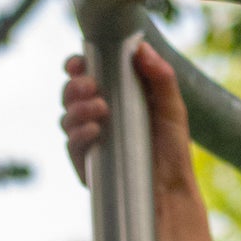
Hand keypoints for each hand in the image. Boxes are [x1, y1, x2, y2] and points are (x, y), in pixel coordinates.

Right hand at [60, 41, 199, 204]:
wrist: (171, 193)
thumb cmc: (173, 151)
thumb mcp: (173, 108)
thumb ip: (161, 76)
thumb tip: (140, 47)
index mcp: (115, 98)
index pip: (86, 75)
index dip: (77, 65)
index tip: (79, 62)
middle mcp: (98, 117)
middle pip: (70, 94)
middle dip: (75, 86)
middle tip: (92, 86)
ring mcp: (90, 142)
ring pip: (66, 118)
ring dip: (77, 108)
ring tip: (100, 108)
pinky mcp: (87, 165)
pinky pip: (72, 146)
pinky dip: (79, 135)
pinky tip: (95, 131)